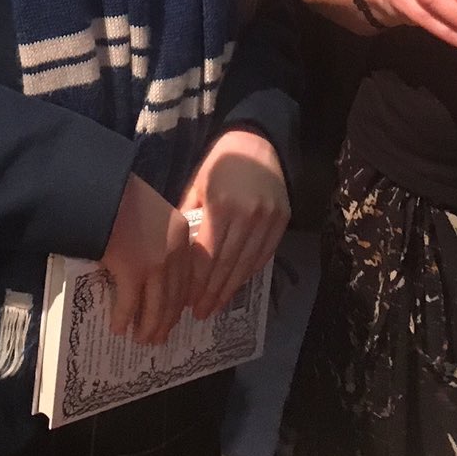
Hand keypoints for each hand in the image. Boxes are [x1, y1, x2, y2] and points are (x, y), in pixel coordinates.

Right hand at [98, 175, 193, 345]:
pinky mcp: (131, 271)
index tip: (174, 317)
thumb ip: (162, 237)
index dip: (180, 302)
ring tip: (142, 339)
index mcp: (182, 236)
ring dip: (148, 327)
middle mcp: (173, 252)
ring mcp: (154, 263)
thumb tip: (156, 267)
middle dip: (165, 321)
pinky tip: (118, 328)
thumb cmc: (123, 199)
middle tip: (158, 337)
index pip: (186, 278)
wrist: (101, 192)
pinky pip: (128, 304)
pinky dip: (123, 318)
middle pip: (174, 297)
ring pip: (155, 306)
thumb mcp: (155, 212)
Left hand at [179, 129, 288, 319]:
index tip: (187, 300)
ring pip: (247, 265)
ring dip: (230, 289)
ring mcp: (268, 219)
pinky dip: (249, 274)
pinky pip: (264, 256)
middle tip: (199, 313)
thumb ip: (187, 220)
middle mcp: (247, 215)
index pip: (207, 255)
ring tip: (215, 306)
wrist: (258, 142)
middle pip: (227, 265)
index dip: (197, 282)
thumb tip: (174, 256)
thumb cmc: (218, 164)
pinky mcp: (282, 221)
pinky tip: (235, 286)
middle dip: (211, 292)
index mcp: (220, 206)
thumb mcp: (195, 186)